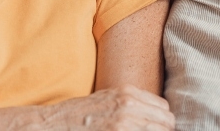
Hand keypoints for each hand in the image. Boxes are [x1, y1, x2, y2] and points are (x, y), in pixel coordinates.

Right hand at [29, 85, 174, 129]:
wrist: (52, 125)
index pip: (164, 109)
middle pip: (167, 124)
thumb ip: (129, 106)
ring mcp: (124, 123)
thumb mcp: (106, 100)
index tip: (154, 130)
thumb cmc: (77, 116)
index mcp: (128, 92)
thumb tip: (152, 119)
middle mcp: (129, 105)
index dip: (162, 123)